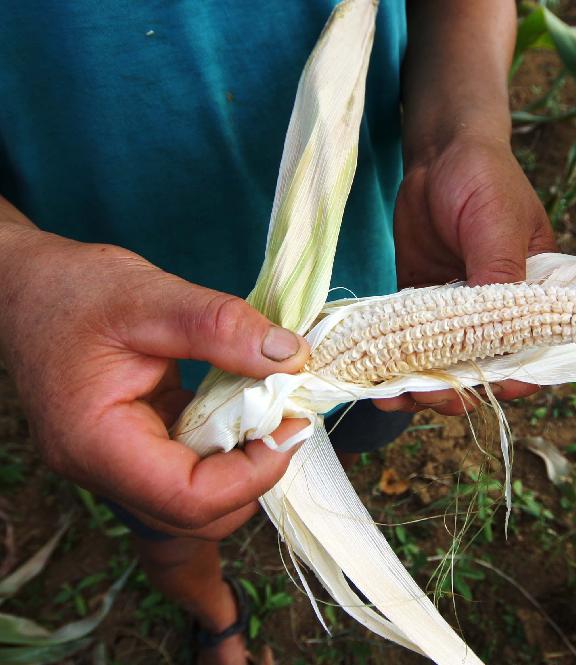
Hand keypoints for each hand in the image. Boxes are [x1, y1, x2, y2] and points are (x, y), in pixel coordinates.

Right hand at [0, 227, 310, 539]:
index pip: (187, 499)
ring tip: (270, 405)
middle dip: (253, 474)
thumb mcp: (149, 295)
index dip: (253, 474)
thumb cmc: (72, 290)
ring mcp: (117, 463)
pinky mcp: (134, 446)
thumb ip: (220, 327)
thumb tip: (291, 358)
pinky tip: (244, 402)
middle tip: (288, 415)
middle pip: (196, 514)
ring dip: (243, 461)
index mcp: (95, 443)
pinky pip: (190, 467)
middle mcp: (102, 468)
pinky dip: (227, 443)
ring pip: (197, 498)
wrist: (28, 288)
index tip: (292, 424)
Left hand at [377, 133, 556, 415]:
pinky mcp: (424, 306)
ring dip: (422, 386)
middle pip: (484, 370)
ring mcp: (460, 313)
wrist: (438, 153)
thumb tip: (498, 334)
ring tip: (392, 395)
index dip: (509, 379)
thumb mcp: (497, 225)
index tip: (479, 389)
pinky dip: (396, 365)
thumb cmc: (484, 179)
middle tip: (422, 395)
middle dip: (455, 390)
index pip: (531, 352)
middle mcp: (501, 313)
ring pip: (446, 366)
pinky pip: (412, 346)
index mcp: (537, 296)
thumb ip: (499, 276)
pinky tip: (376, 379)